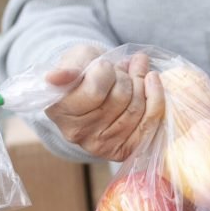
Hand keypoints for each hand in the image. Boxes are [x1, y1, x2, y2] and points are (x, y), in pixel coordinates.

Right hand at [44, 45, 162, 160]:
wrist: (94, 89)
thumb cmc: (83, 71)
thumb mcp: (75, 59)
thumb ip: (69, 67)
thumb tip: (53, 77)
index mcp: (59, 110)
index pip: (95, 90)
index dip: (105, 70)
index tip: (102, 64)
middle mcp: (77, 133)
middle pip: (120, 98)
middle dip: (125, 76)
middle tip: (120, 69)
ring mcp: (100, 146)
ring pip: (137, 108)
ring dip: (141, 83)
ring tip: (134, 71)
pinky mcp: (123, 151)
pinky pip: (150, 124)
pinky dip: (156, 98)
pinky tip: (151, 81)